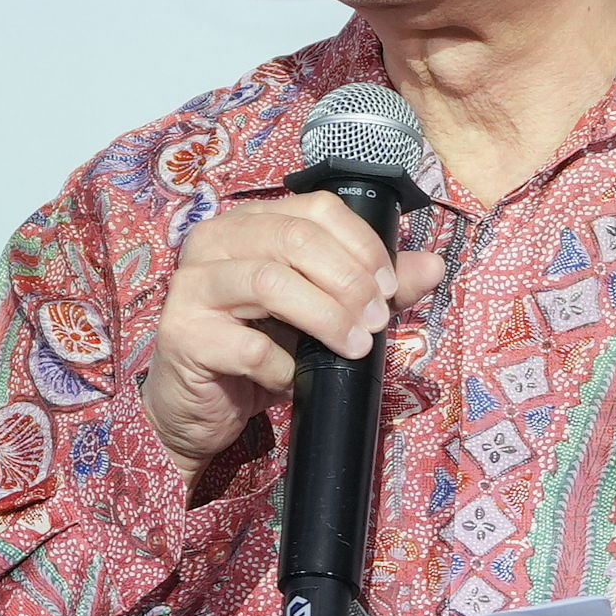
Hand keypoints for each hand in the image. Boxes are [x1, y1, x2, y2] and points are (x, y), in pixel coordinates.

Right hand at [141, 191, 447, 472]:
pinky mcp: (182, 334)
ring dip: (326, 317)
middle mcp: (213, 241)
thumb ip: (370, 285)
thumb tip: (433, 266)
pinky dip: (283, 366)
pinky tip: (293, 378)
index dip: (361, 244)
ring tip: (355, 346)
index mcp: (249, 222)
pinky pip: (249, 346)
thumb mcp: (319, 312)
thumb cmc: (259, 348)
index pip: (316, 209)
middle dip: (349, 282)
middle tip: (377, 321)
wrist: (200, 406)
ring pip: (270, 282)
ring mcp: (192, 285)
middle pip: (295, 240)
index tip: (389, 286)